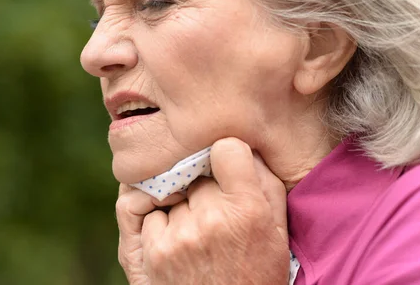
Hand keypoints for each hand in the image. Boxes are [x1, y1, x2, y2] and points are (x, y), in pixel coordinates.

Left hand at [115, 138, 288, 284]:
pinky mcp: (150, 251)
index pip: (227, 149)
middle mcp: (210, 220)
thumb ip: (266, 184)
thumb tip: (245, 148)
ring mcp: (176, 236)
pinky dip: (154, 218)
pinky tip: (172, 235)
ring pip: (170, 191)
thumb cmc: (256, 277)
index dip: (228, 157)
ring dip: (179, 203)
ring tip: (195, 229)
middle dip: (204, 186)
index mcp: (248, 211)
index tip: (228, 168)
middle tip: (214, 210)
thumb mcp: (277, 234)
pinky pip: (142, 209)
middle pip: (196, 172)